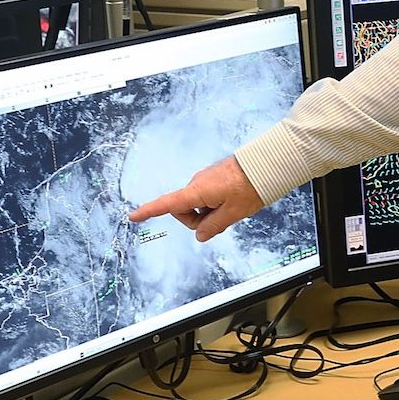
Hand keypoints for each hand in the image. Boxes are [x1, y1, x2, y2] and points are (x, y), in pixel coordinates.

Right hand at [127, 155, 264, 241]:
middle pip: (186, 211)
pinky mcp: (213, 179)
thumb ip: (213, 226)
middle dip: (199, 221)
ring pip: (198, 206)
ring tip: (232, 208)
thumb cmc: (250, 186)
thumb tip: (200, 235)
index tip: (133, 216)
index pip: (168, 204)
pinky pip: (207, 198)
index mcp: (197, 191)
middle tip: (223, 220)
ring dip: (210, 213)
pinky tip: (232, 202)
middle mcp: (197, 184)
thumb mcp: (233, 213)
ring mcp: (205, 180)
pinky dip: (215, 205)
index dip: (149, 211)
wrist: (266, 164)